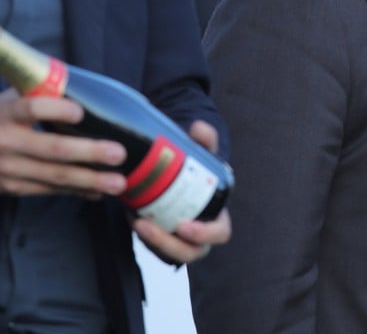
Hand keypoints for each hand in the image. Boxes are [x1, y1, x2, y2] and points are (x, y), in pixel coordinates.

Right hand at [0, 87, 127, 197]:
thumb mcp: (10, 99)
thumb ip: (39, 92)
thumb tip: (82, 87)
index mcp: (6, 113)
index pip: (31, 109)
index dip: (56, 111)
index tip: (80, 112)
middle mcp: (5, 141)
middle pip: (52, 148)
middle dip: (89, 152)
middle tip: (119, 153)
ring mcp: (7, 168)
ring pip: (54, 175)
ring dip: (89, 180)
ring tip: (119, 183)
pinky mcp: (12, 186)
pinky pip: (49, 190)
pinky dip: (76, 191)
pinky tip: (98, 191)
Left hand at [134, 120, 231, 264]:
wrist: (184, 174)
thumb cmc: (200, 168)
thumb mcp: (203, 152)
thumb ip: (205, 139)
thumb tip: (198, 128)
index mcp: (218, 214)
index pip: (219, 233)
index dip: (205, 234)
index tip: (184, 226)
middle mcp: (202, 233)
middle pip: (192, 252)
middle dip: (169, 243)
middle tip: (146, 225)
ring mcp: (182, 240)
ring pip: (171, 253)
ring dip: (153, 242)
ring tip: (136, 221)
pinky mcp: (165, 241)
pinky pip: (156, 246)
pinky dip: (145, 235)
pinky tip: (132, 216)